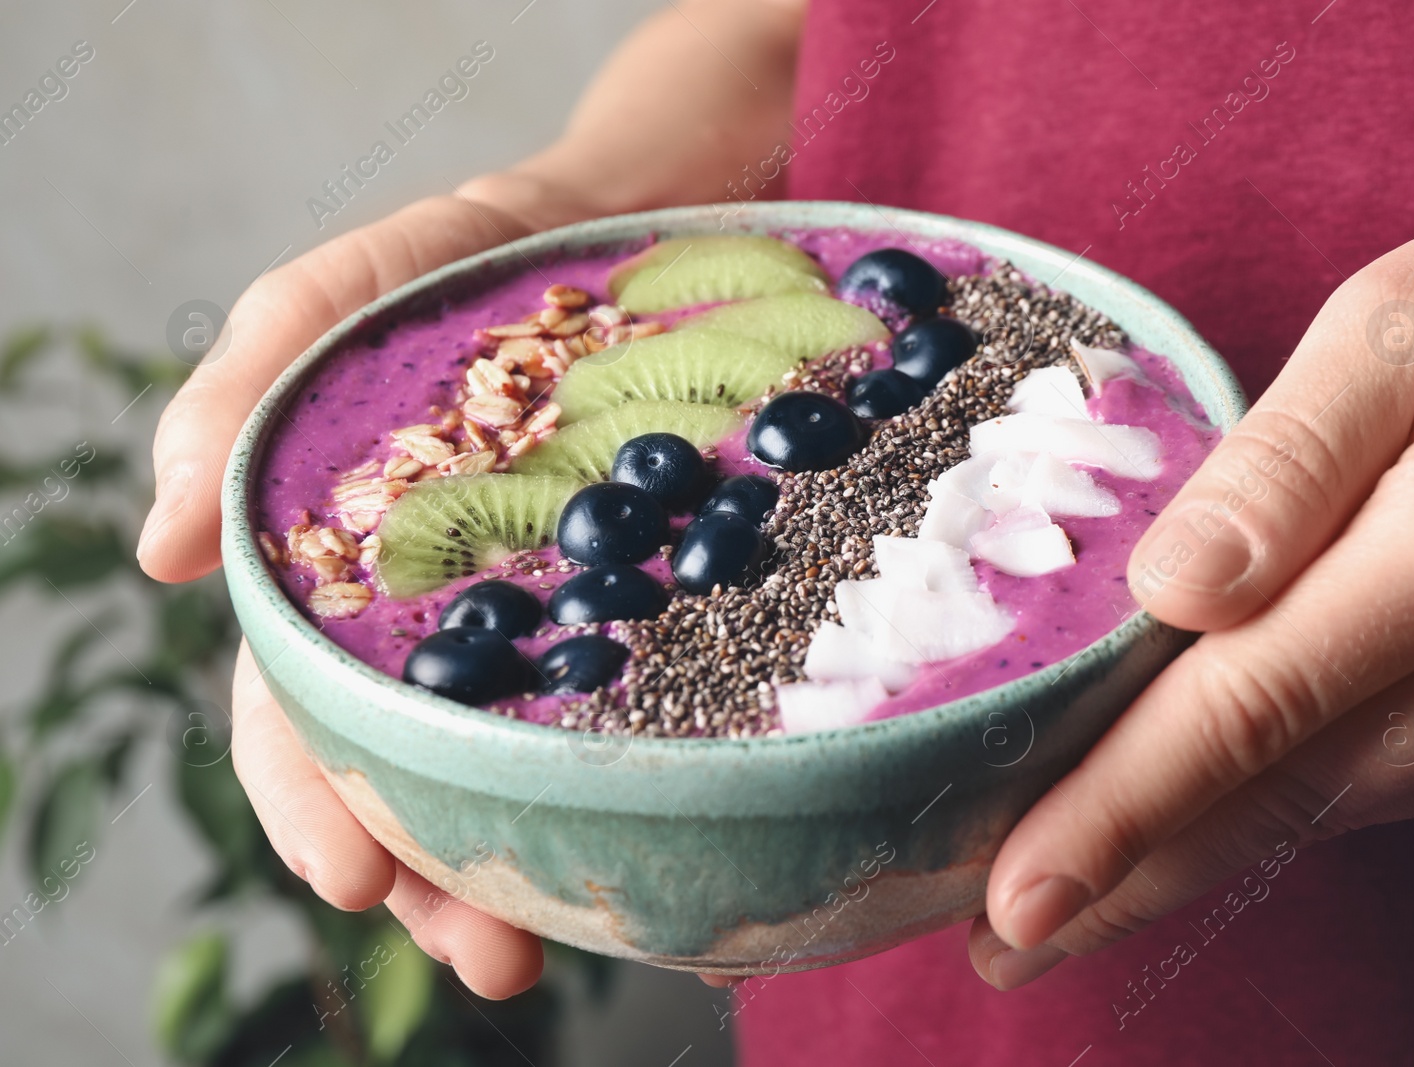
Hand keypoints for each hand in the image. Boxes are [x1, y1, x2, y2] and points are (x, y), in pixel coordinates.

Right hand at [143, 170, 594, 997]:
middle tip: (489, 955)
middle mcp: (444, 613)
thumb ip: (242, 391)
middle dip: (434, 872)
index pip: (300, 704)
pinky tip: (655, 837)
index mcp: (346, 571)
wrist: (637, 215)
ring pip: (517, 761)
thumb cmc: (464, 257)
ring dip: (524, 863)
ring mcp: (552, 613)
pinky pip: (635, 703)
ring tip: (552, 946)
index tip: (355, 879)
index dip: (313, 796)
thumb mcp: (336, 297)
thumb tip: (159, 550)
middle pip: (415, 768)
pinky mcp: (650, 598)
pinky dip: (627, 777)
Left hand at [969, 186, 1413, 989]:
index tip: (1013, 896)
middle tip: (997, 946)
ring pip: (1326, 809)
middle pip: (1279, 797)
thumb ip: (1291, 456)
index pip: (1248, 708)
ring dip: (1185, 862)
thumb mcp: (1409, 323)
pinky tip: (1185, 836)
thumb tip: (1171, 587)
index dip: (1121, 811)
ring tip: (1062, 910)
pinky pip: (1379, 782)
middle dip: (1127, 878)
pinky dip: (1269, 815)